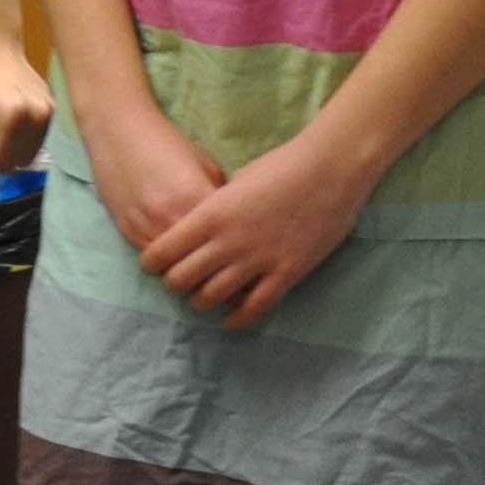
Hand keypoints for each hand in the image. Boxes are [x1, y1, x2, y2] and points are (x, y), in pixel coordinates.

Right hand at [79, 101, 225, 255]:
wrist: (118, 130)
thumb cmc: (167, 142)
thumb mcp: (206, 165)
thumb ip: (220, 199)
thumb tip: (234, 226)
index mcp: (195, 198)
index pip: (224, 241)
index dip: (236, 251)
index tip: (246, 256)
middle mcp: (169, 218)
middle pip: (198, 261)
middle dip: (214, 267)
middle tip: (227, 268)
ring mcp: (145, 229)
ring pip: (173, 269)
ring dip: (188, 270)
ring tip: (202, 267)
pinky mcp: (127, 233)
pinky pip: (154, 261)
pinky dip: (167, 263)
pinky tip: (178, 257)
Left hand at [137, 130, 380, 331]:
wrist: (330, 168)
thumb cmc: (283, 165)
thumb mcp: (236, 181)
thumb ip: (217, 207)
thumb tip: (204, 224)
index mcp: (211, 214)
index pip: (163, 251)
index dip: (153, 262)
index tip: (155, 264)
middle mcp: (228, 241)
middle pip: (181, 280)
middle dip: (175, 284)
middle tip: (180, 282)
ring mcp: (257, 260)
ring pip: (212, 298)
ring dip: (202, 302)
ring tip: (202, 299)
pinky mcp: (286, 273)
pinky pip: (253, 308)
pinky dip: (236, 319)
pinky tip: (230, 319)